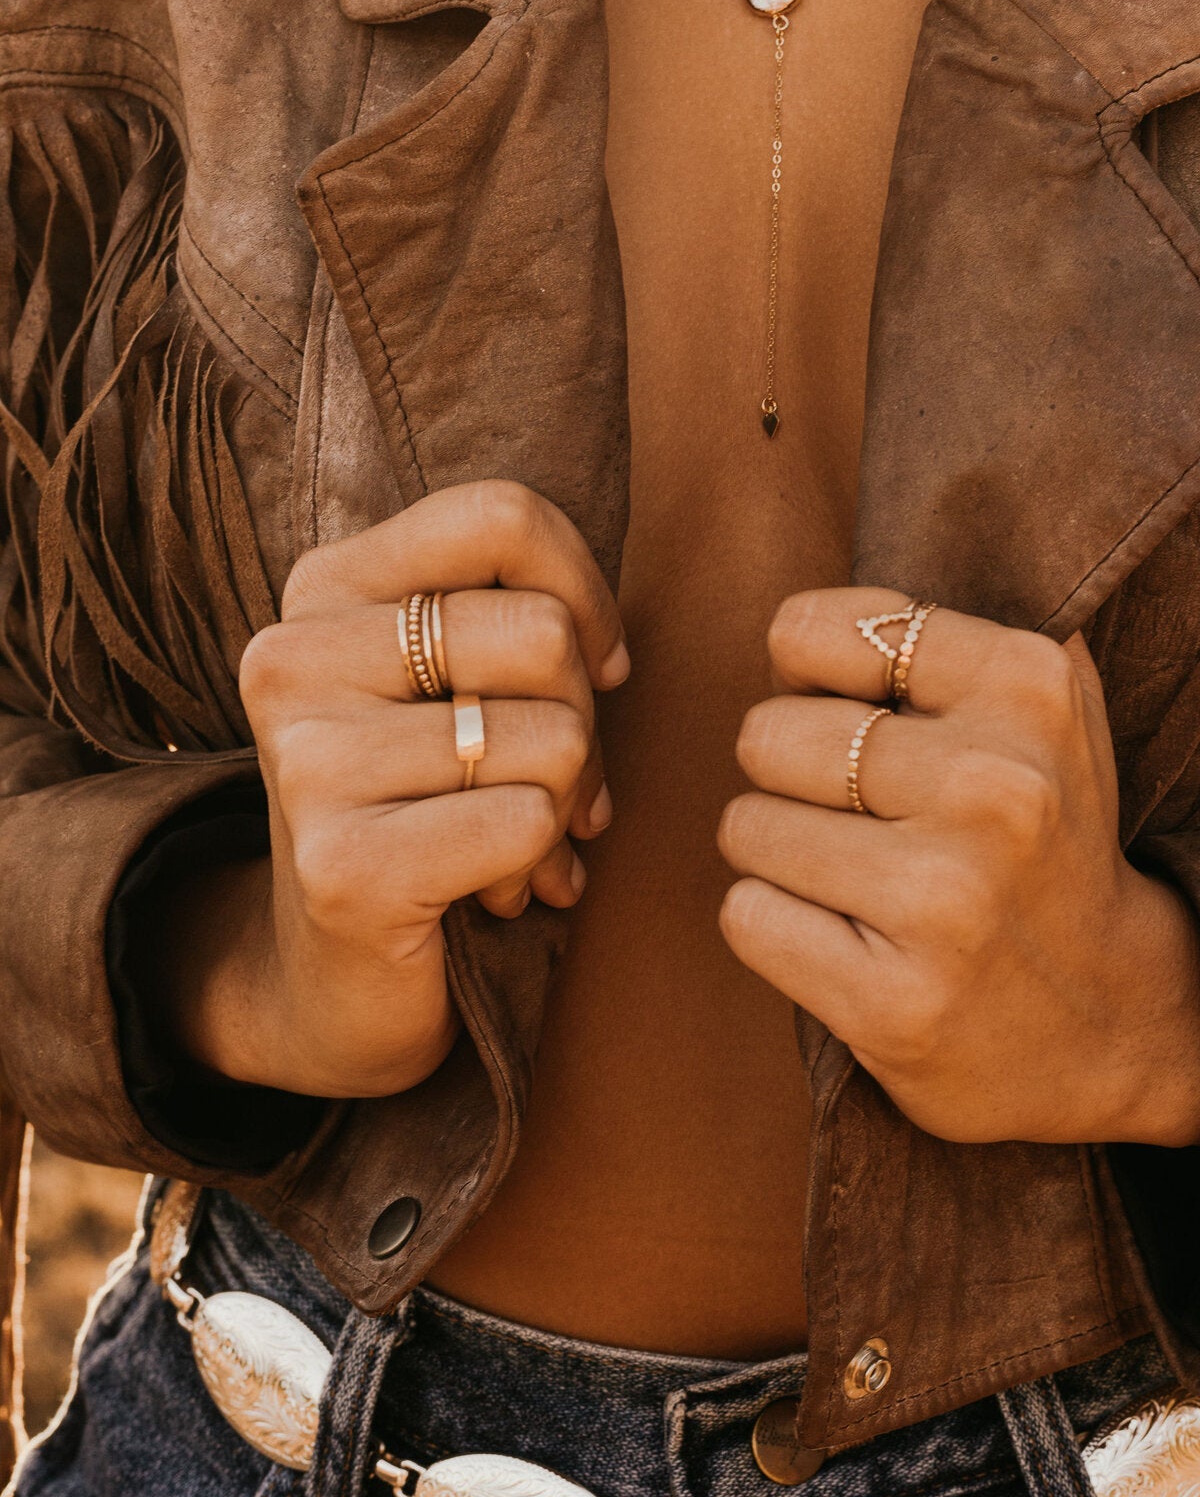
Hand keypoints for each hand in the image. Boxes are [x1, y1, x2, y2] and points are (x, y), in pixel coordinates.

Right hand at [163, 481, 628, 1099]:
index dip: (584, 591)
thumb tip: (608, 651)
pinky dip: (542, 861)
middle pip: (542, 634)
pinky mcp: (343, 867)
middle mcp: (294, 658)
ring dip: (566, 803)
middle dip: (585, 718)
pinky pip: (529, 821)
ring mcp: (309, 763)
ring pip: (553, 736)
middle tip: (553, 780)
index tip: (592, 665)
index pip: (501, 516)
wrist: (332, 980)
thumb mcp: (455, 677)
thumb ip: (513, 611)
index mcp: (324, 586)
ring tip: (514, 838)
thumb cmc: (426, 800)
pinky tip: (494, 890)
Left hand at [718, 591, 1199, 1148]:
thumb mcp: (1028, 705)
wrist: (1109, 1017)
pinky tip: (851, 939)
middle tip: (861, 813)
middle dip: (790, 774)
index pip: (810, 633)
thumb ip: (925, 636)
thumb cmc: (1033, 832)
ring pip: (747, 826)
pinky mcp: (895, 1002)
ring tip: (863, 879)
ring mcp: (946, 901)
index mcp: (1028, 686)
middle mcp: (996, 787)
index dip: (808, 676)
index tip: (860, 715)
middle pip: (767, 736)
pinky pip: (746, 916)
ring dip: (780, 854)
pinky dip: (775, 925)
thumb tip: (790, 631)